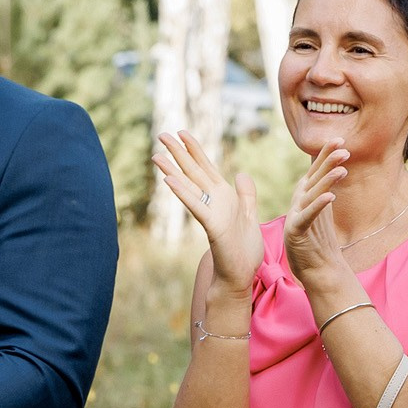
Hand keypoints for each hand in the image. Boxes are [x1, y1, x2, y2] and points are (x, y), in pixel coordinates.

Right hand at [153, 131, 262, 291]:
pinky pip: (196, 206)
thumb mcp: (250, 215)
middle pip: (193, 172)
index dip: (195, 150)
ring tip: (157, 156)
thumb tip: (241, 174)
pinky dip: (183, 193)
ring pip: (189, 186)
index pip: (206, 168)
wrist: (241, 274)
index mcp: (223, 196)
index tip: (183, 132)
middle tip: (161, 135)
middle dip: (178, 153)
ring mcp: (211, 213)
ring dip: (173, 171)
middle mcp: (213, 201)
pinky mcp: (212, 226)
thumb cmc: (243, 249)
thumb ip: (246, 195)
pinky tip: (170, 181)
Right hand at [280, 144, 353, 286]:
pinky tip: (331, 196)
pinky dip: (319, 205)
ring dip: (327, 180)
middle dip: (328, 161)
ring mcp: (296, 216)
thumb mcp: (321, 209)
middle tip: (343, 146)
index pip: (316, 170)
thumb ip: (323, 189)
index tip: (339, 139)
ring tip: (342, 168)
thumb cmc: (318, 239)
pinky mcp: (296, 231)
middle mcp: (299, 202)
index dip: (326, 154)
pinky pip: (309, 216)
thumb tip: (332, 168)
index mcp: (305, 195)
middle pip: (314, 177)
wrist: (315, 268)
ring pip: (312, 194)